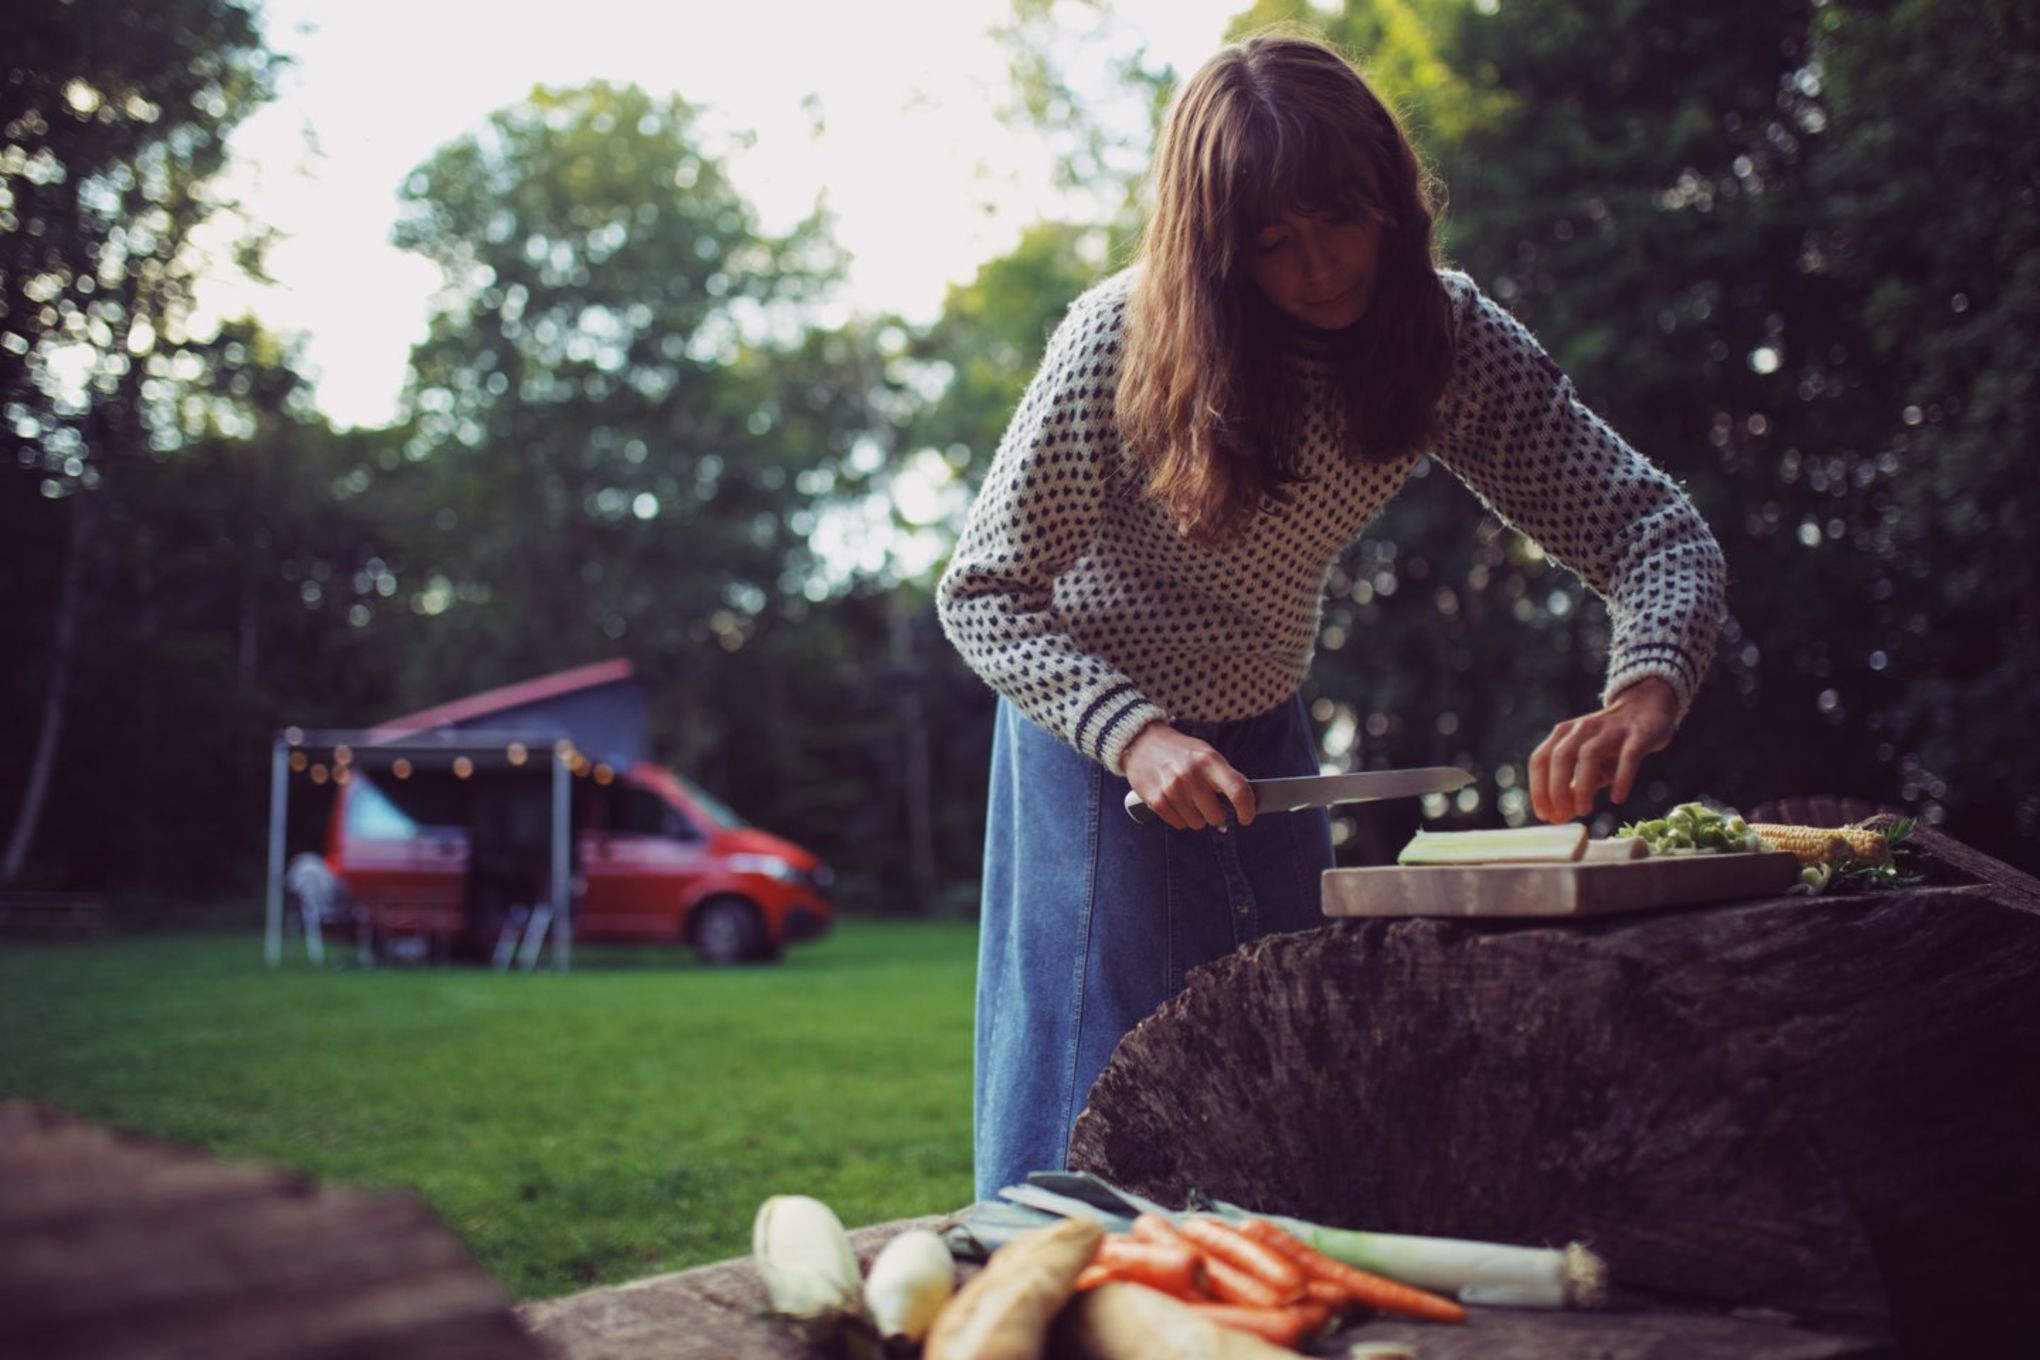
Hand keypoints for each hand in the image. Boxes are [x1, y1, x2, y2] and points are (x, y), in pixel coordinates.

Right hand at [1122, 721, 1256, 831]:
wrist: (1141, 742)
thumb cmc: (1178, 750)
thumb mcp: (1205, 753)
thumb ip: (1223, 775)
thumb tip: (1242, 801)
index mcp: (1208, 760)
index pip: (1237, 789)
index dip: (1247, 808)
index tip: (1247, 817)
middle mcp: (1191, 775)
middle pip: (1217, 815)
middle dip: (1216, 814)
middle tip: (1209, 804)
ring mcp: (1173, 789)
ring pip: (1198, 823)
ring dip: (1196, 816)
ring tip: (1187, 798)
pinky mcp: (1157, 801)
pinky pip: (1179, 824)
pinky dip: (1180, 817)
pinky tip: (1175, 801)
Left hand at [1528, 678, 1677, 823]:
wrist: (1647, 707)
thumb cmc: (1611, 743)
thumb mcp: (1588, 763)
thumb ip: (1573, 787)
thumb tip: (1558, 818)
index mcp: (1563, 734)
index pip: (1540, 760)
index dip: (1538, 788)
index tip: (1543, 815)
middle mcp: (1583, 729)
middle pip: (1561, 757)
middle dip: (1557, 789)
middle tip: (1561, 816)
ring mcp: (1610, 729)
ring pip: (1589, 755)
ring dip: (1583, 786)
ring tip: (1585, 811)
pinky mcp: (1638, 734)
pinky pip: (1628, 756)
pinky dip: (1621, 778)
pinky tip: (1617, 798)